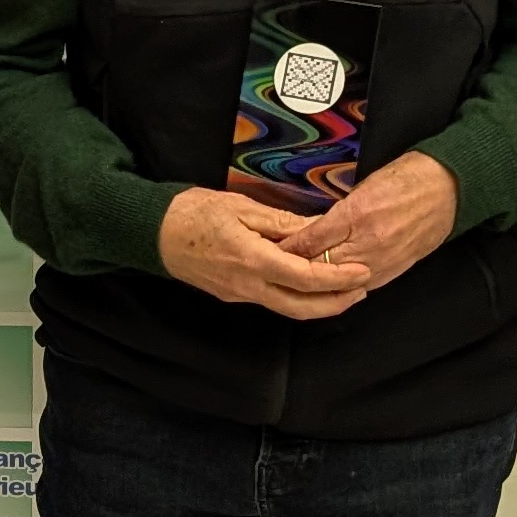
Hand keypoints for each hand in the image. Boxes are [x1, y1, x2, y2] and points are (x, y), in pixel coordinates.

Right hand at [158, 186, 374, 320]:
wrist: (154, 233)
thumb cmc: (195, 212)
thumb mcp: (242, 207)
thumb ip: (282, 223)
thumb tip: (318, 228)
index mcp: (253, 261)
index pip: (305, 278)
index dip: (338, 279)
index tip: (362, 273)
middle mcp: (248, 286)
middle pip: (301, 307)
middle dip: (336, 303)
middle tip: (362, 290)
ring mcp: (239, 294)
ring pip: (287, 309)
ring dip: (319, 304)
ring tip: (344, 291)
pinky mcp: (233, 294)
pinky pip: (272, 301)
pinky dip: (298, 297)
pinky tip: (310, 284)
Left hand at [279, 153, 456, 294]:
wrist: (450, 188)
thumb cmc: (408, 178)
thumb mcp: (365, 186)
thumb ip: (338, 212)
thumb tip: (312, 231)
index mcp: (357, 214)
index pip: (311, 240)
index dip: (289, 248)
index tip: (274, 251)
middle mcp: (369, 241)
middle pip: (321, 266)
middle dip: (298, 268)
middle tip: (280, 269)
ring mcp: (383, 259)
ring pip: (341, 281)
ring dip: (321, 282)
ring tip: (302, 281)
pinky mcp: (397, 269)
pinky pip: (365, 285)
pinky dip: (347, 287)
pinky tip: (336, 287)